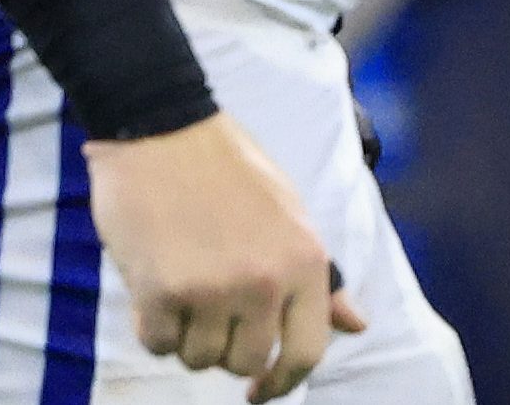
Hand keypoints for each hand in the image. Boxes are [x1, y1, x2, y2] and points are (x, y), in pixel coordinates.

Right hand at [84, 115, 366, 400]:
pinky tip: (155, 286)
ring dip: (186, 336)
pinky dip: (152, 326)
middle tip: (210, 312)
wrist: (165, 130)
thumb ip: (322, 278)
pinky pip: (157, 344)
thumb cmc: (231, 171)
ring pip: (198, 358)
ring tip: (185, 286)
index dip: (282, 382)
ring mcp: (213, 287)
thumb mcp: (292, 216)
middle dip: (224, 350)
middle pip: (245, 362)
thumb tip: (357, 325)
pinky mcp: (161, 290)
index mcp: (307, 261)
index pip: (307, 351)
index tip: (259, 391)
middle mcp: (266, 280)